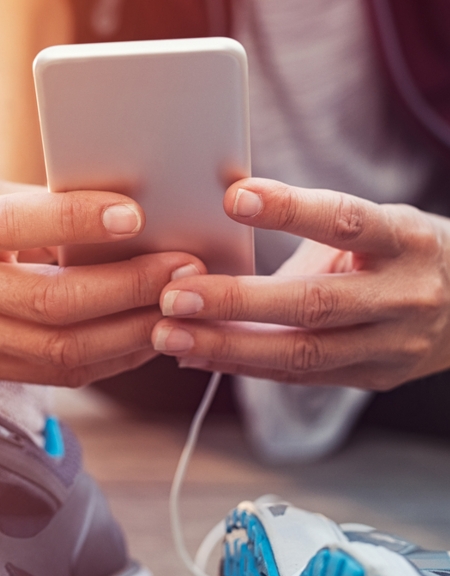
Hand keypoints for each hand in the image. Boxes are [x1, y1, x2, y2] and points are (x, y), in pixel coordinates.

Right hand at [0, 173, 203, 384]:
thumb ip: (52, 208)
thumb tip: (140, 219)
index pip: (16, 226)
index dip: (77, 221)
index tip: (136, 214)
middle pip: (52, 304)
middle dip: (131, 289)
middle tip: (187, 269)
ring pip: (63, 351)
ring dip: (134, 333)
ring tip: (183, 308)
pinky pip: (62, 374)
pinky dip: (115, 356)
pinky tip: (151, 333)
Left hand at [151, 178, 449, 390]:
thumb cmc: (404, 251)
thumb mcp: (376, 223)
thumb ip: (312, 222)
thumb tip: (223, 203)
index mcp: (405, 240)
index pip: (346, 221)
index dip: (290, 210)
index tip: (232, 197)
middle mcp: (404, 296)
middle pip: (315, 303)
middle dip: (238, 302)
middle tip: (174, 296)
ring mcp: (393, 345)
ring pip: (303, 353)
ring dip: (229, 347)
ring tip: (169, 336)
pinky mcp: (376, 377)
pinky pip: (302, 375)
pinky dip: (246, 366)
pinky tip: (198, 357)